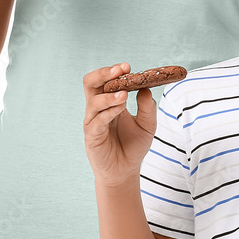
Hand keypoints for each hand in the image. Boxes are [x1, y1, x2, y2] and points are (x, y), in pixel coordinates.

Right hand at [83, 63, 157, 187]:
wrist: (126, 171)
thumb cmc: (134, 146)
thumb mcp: (148, 124)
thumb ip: (147, 107)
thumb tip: (146, 88)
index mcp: (109, 101)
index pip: (105, 79)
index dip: (114, 71)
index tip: (128, 67)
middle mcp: (98, 109)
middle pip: (90, 83)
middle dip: (103, 73)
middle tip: (120, 70)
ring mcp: (93, 122)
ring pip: (93, 101)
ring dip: (109, 95)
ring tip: (124, 94)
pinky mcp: (91, 137)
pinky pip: (97, 121)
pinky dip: (108, 112)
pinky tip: (120, 109)